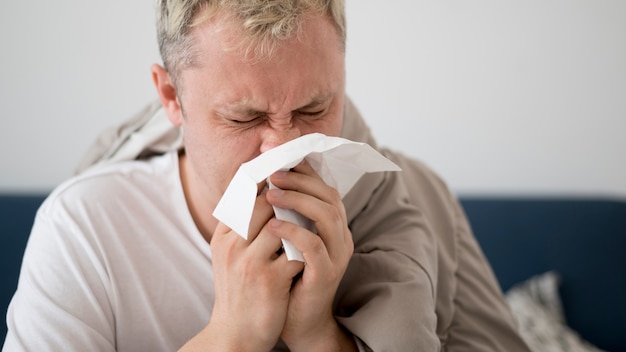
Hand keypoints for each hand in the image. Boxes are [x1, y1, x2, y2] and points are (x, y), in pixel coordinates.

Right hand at [192, 188, 303, 351]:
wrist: (235, 335)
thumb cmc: (238, 292)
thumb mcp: (229, 256)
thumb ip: (241, 226)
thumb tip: (264, 192)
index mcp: (223, 236)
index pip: (243, 194)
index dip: (267, 179)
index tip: (286, 172)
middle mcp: (232, 246)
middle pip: (264, 202)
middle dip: (289, 195)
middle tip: (307, 192)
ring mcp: (250, 262)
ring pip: (283, 223)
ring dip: (302, 220)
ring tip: (313, 221)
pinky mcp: (270, 280)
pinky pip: (297, 251)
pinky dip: (308, 246)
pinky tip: (315, 248)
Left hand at [266, 161, 355, 350]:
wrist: (294, 321)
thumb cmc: (286, 277)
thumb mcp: (284, 241)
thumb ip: (281, 214)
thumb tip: (260, 183)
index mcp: (332, 225)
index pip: (324, 188)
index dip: (304, 171)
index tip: (279, 159)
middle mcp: (340, 236)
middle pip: (328, 196)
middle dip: (299, 181)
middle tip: (273, 174)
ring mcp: (337, 255)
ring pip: (326, 215)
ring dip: (296, 200)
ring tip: (270, 195)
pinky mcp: (327, 273)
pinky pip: (314, 246)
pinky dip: (293, 232)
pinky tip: (272, 226)